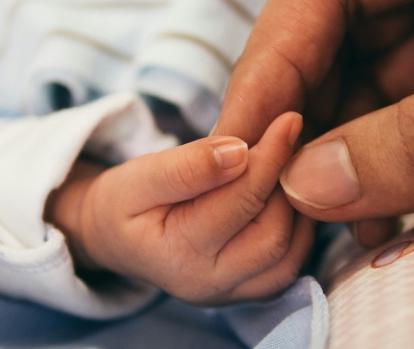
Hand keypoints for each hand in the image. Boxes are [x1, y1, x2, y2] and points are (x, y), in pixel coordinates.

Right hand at [46, 113, 314, 304]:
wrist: (115, 237)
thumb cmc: (125, 202)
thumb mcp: (140, 176)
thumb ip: (187, 166)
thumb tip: (240, 152)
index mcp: (178, 255)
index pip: (240, 201)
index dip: (270, 157)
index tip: (288, 119)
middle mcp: (209, 284)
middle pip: (273, 234)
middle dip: (287, 183)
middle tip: (291, 140)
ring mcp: (231, 294)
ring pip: (290, 253)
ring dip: (298, 206)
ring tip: (288, 164)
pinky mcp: (248, 292)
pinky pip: (290, 264)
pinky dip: (298, 227)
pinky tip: (286, 193)